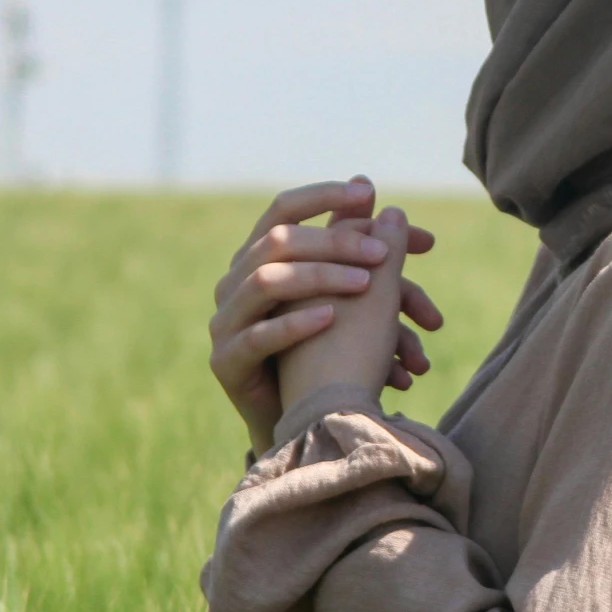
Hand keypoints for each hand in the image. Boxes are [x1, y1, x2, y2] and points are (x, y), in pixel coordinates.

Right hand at [209, 179, 442, 453]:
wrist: (306, 419)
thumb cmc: (331, 349)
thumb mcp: (353, 293)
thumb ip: (361, 246)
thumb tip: (376, 193)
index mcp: (260, 256)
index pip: (283, 208)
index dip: (323, 196)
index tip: (369, 193)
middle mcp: (235, 282)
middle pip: (278, 241)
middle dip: (335, 242)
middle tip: (384, 254)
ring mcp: (226, 321)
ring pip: (265, 281)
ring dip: (321, 277)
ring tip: (366, 284)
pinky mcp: (226, 362)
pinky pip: (257, 336)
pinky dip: (296, 324)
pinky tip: (331, 318)